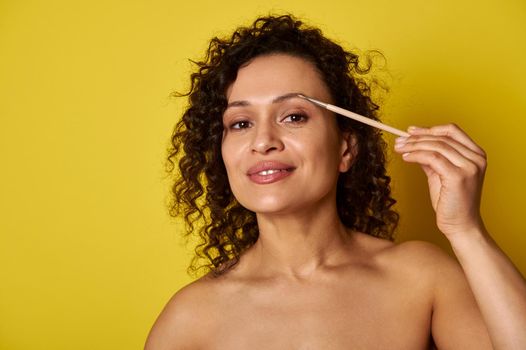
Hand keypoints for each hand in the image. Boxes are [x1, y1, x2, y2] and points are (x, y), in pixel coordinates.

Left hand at [393, 124, 486, 240]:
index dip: (429, 129)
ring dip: (413, 145)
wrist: (460, 225)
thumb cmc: (451, 202)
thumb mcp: (440, 174)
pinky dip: (416, 155)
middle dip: (417, 137)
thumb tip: (414, 144)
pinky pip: (432, 158)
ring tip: (399, 148)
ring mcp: (469, 166)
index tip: (411, 131)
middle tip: (399, 140)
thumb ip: (432, 158)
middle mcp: (476, 158)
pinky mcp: (458, 176)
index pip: (452, 131)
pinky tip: (405, 157)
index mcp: (476, 154)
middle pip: (442, 137)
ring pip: (436, 146)